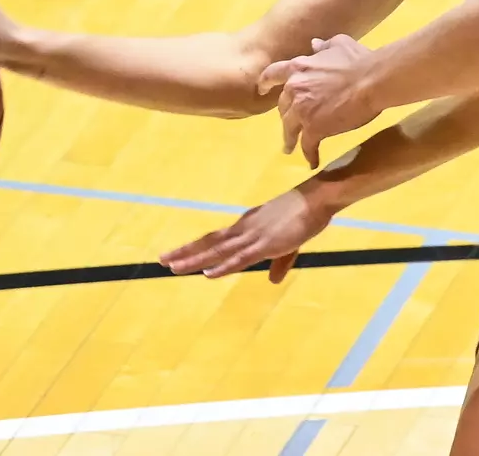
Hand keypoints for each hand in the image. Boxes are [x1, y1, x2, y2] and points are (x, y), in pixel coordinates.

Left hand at [159, 186, 331, 281]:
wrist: (316, 199)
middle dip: (185, 252)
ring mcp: (252, 236)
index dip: (194, 247)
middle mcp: (243, 229)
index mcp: (247, 226)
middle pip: (209, 242)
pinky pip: (239, 258)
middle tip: (161, 260)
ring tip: (173, 267)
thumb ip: (280, 262)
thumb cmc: (304, 215)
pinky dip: (222, 266)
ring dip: (194, 259)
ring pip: (217, 251)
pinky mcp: (265, 244)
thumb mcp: (290, 243)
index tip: (174, 254)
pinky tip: (208, 274)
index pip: (215, 239)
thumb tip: (272, 280)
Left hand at [260, 35, 383, 168]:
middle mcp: (294, 89)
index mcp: (298, 68)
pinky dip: (309, 154)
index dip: (265, 82)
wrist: (371, 81)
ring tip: (290, 148)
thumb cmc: (359, 60)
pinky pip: (307, 145)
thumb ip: (324, 46)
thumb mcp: (340, 44)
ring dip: (290, 139)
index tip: (262, 89)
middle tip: (290, 123)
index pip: (273, 74)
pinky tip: (313, 161)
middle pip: (282, 106)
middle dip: (285, 115)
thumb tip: (313, 44)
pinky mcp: (313, 128)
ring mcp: (302, 110)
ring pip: (289, 128)